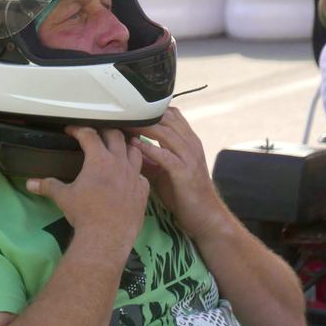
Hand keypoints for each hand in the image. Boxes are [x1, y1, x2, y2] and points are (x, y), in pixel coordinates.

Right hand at [26, 126, 148, 255]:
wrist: (107, 235)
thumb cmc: (84, 213)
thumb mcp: (63, 197)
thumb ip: (48, 186)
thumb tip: (29, 183)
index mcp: (99, 159)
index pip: (90, 135)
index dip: (79, 130)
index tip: (71, 130)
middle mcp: (120, 162)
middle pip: (116, 136)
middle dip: (105, 131)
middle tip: (97, 134)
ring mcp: (135, 175)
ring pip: (135, 151)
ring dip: (126, 146)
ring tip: (119, 146)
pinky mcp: (143, 189)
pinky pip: (142, 174)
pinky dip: (135, 171)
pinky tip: (130, 175)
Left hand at [125, 108, 223, 244]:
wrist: (204, 215)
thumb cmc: (183, 193)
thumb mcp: (164, 170)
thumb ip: (150, 157)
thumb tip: (127, 146)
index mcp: (188, 141)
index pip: (171, 115)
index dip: (151, 110)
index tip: (129, 111)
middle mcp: (191, 144)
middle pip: (167, 118)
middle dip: (144, 114)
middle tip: (121, 114)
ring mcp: (190, 157)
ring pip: (166, 133)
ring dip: (143, 127)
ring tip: (124, 124)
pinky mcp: (185, 172)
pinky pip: (166, 155)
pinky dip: (149, 148)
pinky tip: (134, 145)